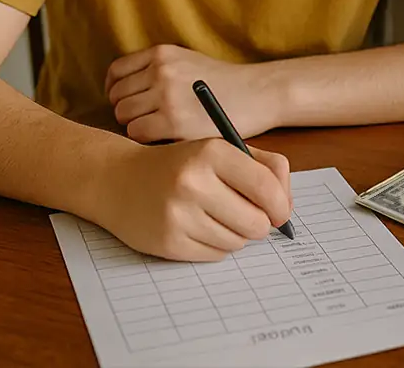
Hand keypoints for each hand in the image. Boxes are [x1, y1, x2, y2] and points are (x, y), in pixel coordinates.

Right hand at [93, 137, 291, 260]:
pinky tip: (197, 228)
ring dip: (235, 235)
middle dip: (258, 223)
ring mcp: (179, 214)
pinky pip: (215, 255)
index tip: (280, 212)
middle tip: (246, 215)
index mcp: (211, 152)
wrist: (117, 179)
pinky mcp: (168, 242)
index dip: (281, 205)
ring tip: (216, 218)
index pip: (266, 187)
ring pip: (237, 242)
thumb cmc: (178, 164)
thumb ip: (262, 168)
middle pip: (256, 222)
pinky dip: (214, 246)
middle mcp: (194, 182)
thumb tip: (286, 206)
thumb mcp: (219, 149)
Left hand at [106, 45, 280, 142]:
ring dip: (136, 126)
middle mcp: (160, 71)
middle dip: (127, 111)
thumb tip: (123, 90)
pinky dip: (146, 138)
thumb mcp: (188, 61)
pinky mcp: (173, 122)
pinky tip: (163, 138)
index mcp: (162, 54)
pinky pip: (138, 133)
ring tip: (156, 129)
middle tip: (144, 120)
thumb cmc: (225, 83)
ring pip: (124, 116)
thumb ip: (158, 69)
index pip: (116, 73)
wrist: (259, 93)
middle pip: (117, 97)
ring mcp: (166, 96)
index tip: (126, 101)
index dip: (116, 90)